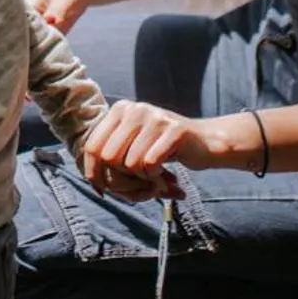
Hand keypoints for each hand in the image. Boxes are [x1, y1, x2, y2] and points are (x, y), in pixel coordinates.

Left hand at [81, 99, 201, 196]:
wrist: (205, 143)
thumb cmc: (163, 150)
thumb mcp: (133, 148)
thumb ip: (110, 159)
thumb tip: (92, 183)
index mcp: (120, 110)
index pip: (92, 146)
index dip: (93, 172)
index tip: (102, 189)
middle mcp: (135, 109)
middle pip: (108, 157)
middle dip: (121, 179)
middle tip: (138, 184)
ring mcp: (155, 117)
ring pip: (129, 163)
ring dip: (142, 179)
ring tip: (155, 176)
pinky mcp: (174, 130)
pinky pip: (149, 165)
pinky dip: (155, 178)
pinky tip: (165, 176)